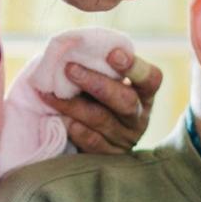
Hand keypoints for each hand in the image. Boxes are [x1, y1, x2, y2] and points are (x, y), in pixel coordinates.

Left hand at [38, 49, 161, 154]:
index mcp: (144, 92)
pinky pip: (92, 142)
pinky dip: (75, 129)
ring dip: (73, 105)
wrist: (94, 136)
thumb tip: (71, 46)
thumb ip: (99, 66)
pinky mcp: (109, 155)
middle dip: (95, 83)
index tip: (113, 53)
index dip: (134, 66)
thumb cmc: (98, 97)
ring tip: (50, 93)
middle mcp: (139, 116)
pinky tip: (61, 119)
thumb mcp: (106, 81)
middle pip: (125, 100)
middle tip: (69, 68)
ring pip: (102, 120)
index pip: (150, 78)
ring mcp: (126, 138)